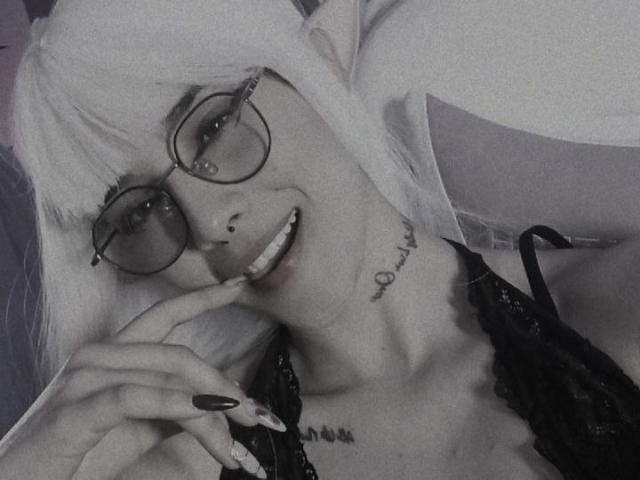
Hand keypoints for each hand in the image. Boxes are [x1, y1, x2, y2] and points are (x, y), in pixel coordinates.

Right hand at [0, 280, 281, 478]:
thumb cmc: (80, 454)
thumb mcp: (137, 427)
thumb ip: (172, 406)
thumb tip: (217, 403)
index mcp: (113, 355)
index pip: (165, 315)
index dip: (204, 298)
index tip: (239, 284)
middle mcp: (99, 357)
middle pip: (178, 354)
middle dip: (223, 386)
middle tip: (258, 417)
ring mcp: (84, 380)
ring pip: (167, 378)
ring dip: (210, 410)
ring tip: (236, 447)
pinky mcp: (75, 410)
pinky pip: (136, 397)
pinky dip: (176, 406)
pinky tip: (202, 416)